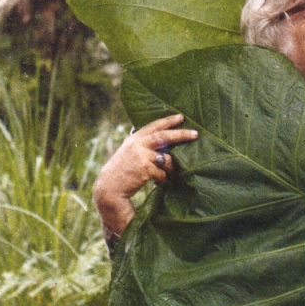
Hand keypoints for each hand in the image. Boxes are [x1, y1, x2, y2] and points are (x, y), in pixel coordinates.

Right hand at [93, 114, 197, 234]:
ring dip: (170, 168)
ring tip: (168, 176)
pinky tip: (156, 183)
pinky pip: (162, 173)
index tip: (181, 117)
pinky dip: (162, 179)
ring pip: (167, 159)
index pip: (154, 126)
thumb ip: (141, 145)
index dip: (168, 121)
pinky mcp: (145, 168)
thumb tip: (162, 140)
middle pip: (164, 136)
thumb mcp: (128, 153)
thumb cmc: (121, 172)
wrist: (109, 188)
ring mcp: (141, 155)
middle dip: (181, 134)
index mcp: (134, 139)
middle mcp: (137, 144)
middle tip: (195, 134)